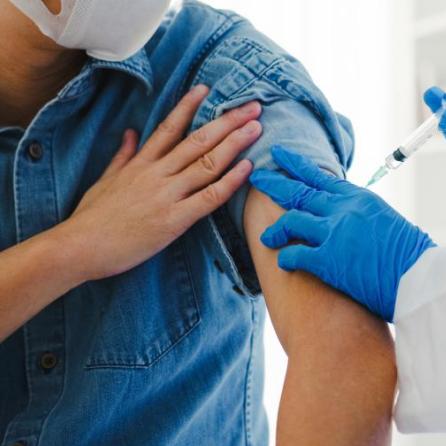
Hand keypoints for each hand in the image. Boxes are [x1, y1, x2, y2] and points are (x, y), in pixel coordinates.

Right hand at [61, 85, 261, 280]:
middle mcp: (156, 173)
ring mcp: (167, 195)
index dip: (189, 106)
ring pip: (207, 163)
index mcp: (140, 163)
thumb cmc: (91, 218)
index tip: (208, 89)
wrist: (78, 247)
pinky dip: (230, 181)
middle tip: (253, 107)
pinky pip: (208, 197)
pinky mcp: (174, 220)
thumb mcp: (105, 179)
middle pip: (198, 140)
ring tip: (256, 127)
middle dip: (227, 122)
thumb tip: (130, 133)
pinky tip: (247, 167)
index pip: (169, 127)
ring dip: (235, 143)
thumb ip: (122, 155)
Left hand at [250, 146, 434, 321]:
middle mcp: (343, 209)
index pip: (320, 176)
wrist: (421, 277)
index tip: (280, 156)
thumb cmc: (409, 255)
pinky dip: (286, 258)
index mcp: (358, 198)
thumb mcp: (385, 221)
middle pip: (299, 191)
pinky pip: (295, 254)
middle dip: (274, 184)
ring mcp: (334, 233)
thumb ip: (360, 213)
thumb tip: (347, 216)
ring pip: (292, 221)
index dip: (296, 165)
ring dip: (276, 229)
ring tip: (265, 237)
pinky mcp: (328, 260)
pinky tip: (283, 263)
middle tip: (257, 177)